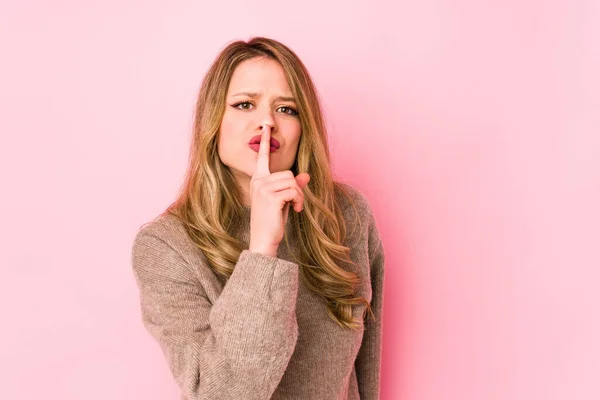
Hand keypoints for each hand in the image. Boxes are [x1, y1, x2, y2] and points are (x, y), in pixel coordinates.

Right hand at [248, 125, 309, 256]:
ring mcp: (263, 188)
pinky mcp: (270, 196)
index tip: (266, 127)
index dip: (265, 142)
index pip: (262, 157)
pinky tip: (295, 211)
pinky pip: (294, 190)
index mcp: (258, 180)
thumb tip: (306, 175)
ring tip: (295, 208)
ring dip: (299, 196)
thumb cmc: (272, 221)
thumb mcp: (284, 201)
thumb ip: (292, 186)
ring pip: (292, 181)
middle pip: (288, 173)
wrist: (263, 240)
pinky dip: (299, 201)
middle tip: (295, 203)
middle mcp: (258, 181)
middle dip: (296, 188)